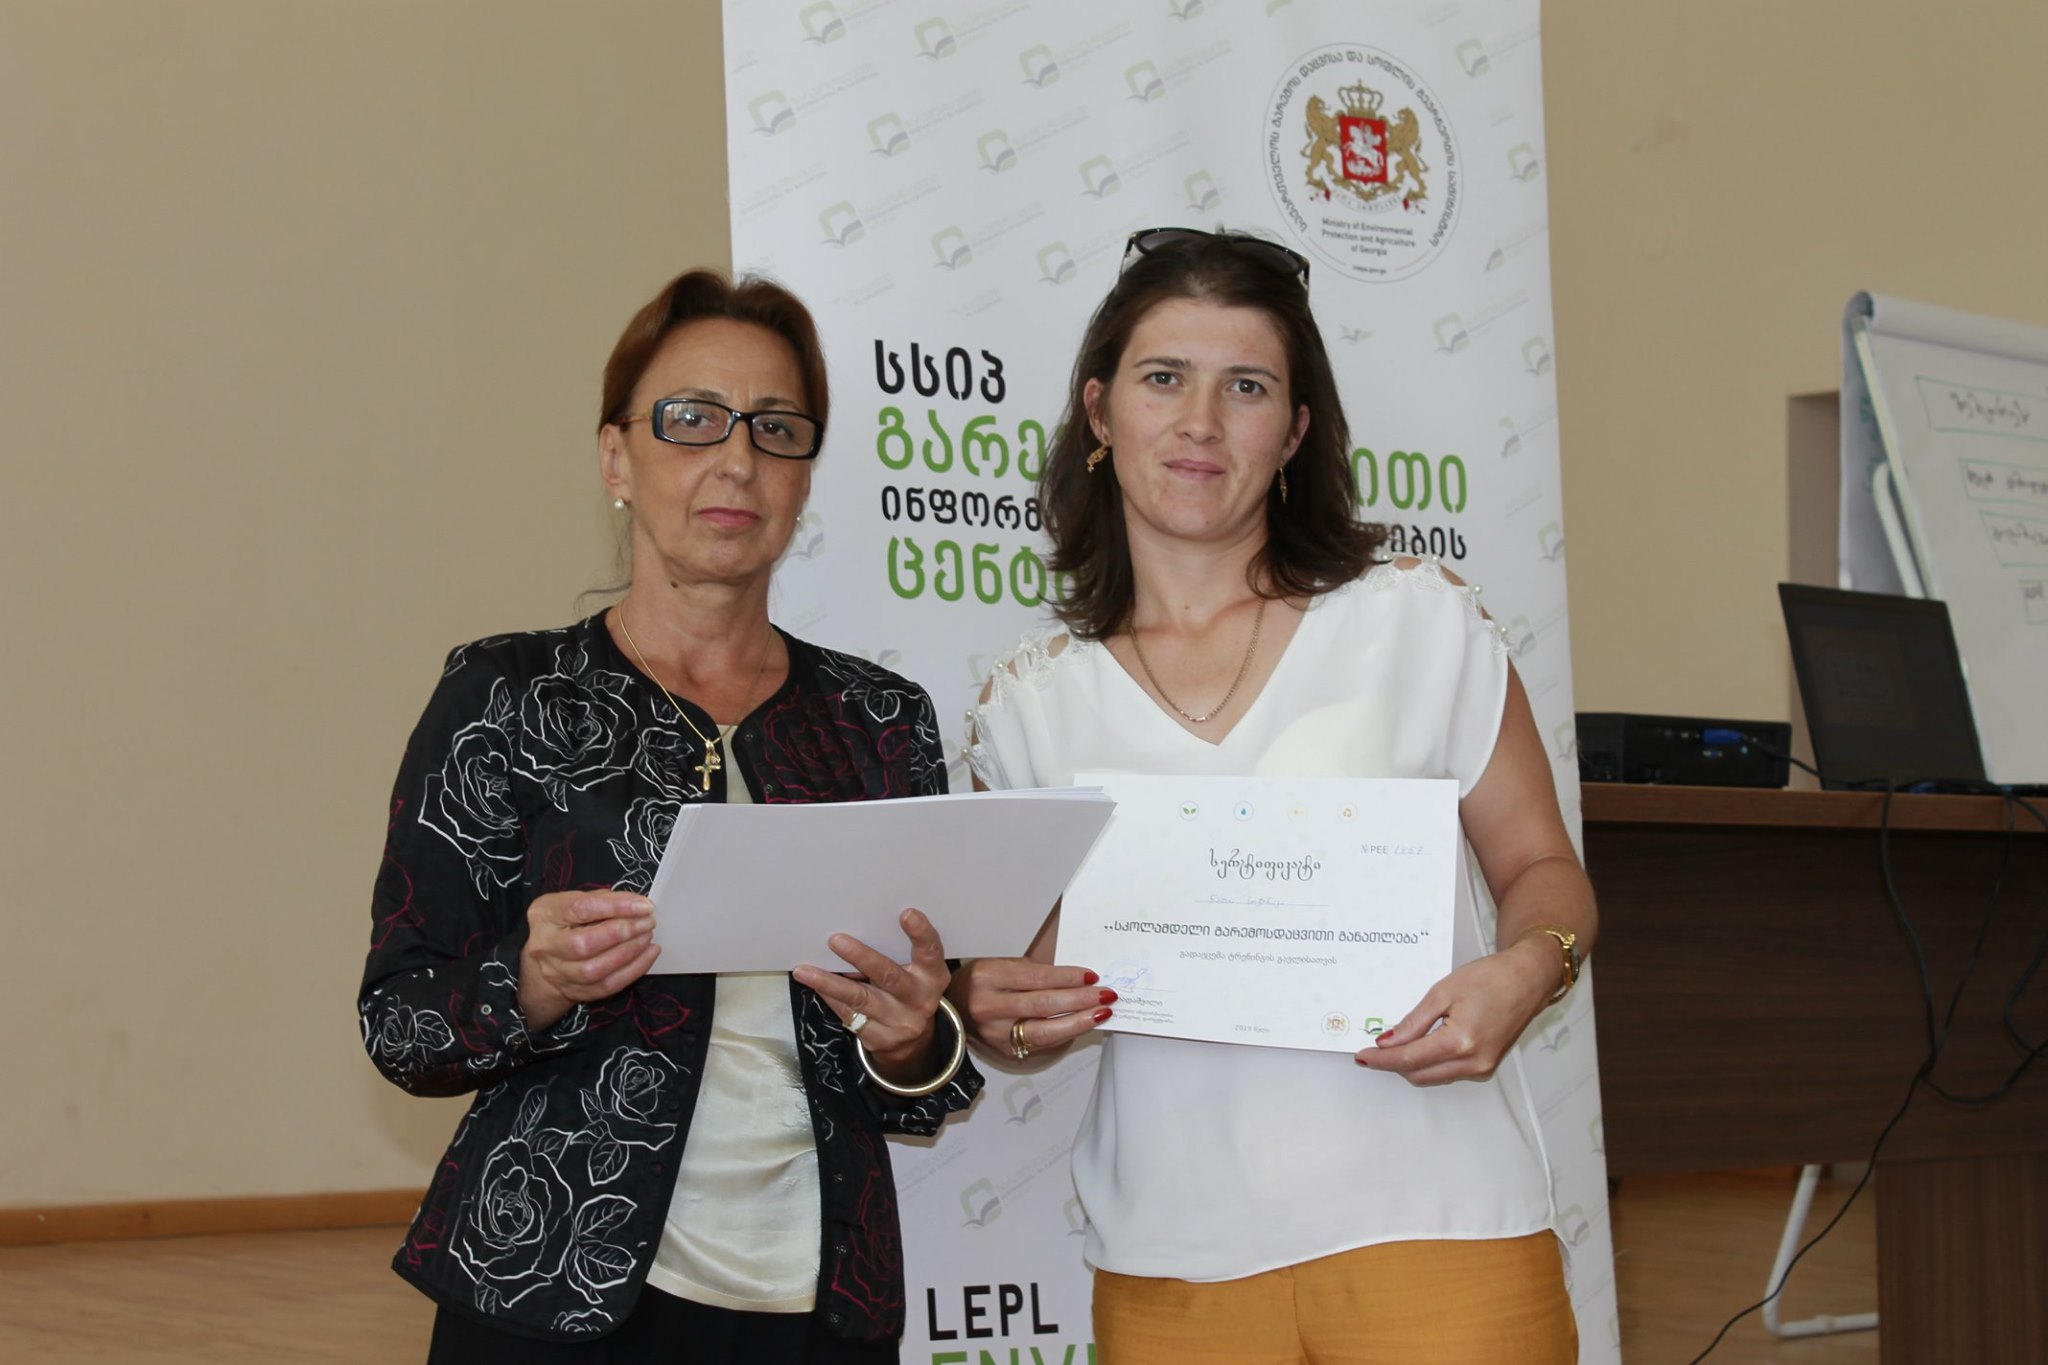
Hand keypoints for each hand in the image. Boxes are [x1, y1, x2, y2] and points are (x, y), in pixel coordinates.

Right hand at [518, 890, 659, 1032]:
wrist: (545, 960)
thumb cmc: (565, 922)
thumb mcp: (573, 900)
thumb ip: (602, 899)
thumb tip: (637, 904)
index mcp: (545, 915)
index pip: (579, 909)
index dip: (615, 907)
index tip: (643, 905)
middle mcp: (546, 946)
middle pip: (583, 944)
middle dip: (622, 933)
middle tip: (647, 922)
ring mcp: (558, 973)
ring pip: (595, 970)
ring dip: (629, 953)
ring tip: (647, 937)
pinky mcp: (574, 991)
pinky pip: (607, 986)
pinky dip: (633, 970)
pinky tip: (648, 955)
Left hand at [793, 909, 952, 1078]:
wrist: (913, 1042)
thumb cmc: (909, 990)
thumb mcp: (916, 972)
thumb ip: (897, 953)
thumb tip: (857, 929)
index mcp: (932, 976)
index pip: (930, 952)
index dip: (921, 934)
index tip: (907, 914)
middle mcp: (920, 1000)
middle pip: (889, 976)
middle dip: (862, 957)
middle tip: (836, 940)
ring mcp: (899, 1022)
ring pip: (860, 998)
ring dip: (830, 982)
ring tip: (805, 971)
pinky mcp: (879, 1038)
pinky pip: (848, 1015)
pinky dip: (829, 997)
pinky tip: (813, 984)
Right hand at [948, 957, 1113, 1061]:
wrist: (951, 1009)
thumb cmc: (981, 982)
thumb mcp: (999, 964)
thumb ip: (1032, 972)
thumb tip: (1074, 979)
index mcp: (988, 977)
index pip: (1037, 978)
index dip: (1068, 978)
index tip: (1092, 976)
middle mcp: (989, 1006)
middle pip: (1043, 1005)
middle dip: (1080, 1000)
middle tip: (1105, 995)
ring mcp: (995, 1033)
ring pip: (1044, 1031)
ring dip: (1078, 1022)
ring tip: (1101, 1014)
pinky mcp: (1004, 1051)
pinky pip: (1040, 1044)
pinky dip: (1064, 1035)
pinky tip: (1081, 1026)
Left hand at [1356, 934, 1556, 1085]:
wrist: (1527, 979)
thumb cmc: (1492, 979)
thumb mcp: (1443, 992)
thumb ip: (1413, 1021)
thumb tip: (1388, 1041)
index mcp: (1461, 1042)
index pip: (1409, 1059)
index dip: (1382, 1059)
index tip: (1363, 1056)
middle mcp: (1474, 1062)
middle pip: (1419, 1074)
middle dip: (1393, 1064)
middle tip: (1373, 1050)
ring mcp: (1482, 1068)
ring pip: (1432, 1076)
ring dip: (1411, 1065)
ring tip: (1394, 1046)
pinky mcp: (1486, 1067)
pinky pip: (1447, 1072)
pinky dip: (1429, 1063)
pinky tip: (1420, 1046)